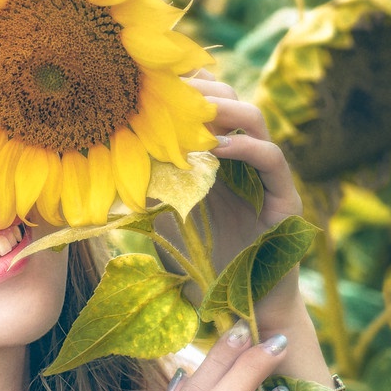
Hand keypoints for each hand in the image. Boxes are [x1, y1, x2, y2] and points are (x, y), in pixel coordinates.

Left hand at [170, 73, 310, 332]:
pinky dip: (246, 147)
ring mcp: (267, 177)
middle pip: (232, 101)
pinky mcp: (285, 200)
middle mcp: (243, 160)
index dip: (186, 87)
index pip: (208, 104)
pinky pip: (272, 160)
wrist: (236, 311)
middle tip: (172, 88)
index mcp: (215, 158)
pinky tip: (218, 148)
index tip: (154, 80)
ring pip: (255, 120)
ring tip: (195, 112)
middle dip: (203, 91)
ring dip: (225, 110)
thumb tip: (104, 165)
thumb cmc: (198, 268)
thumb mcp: (162, 219)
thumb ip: (145, 190)